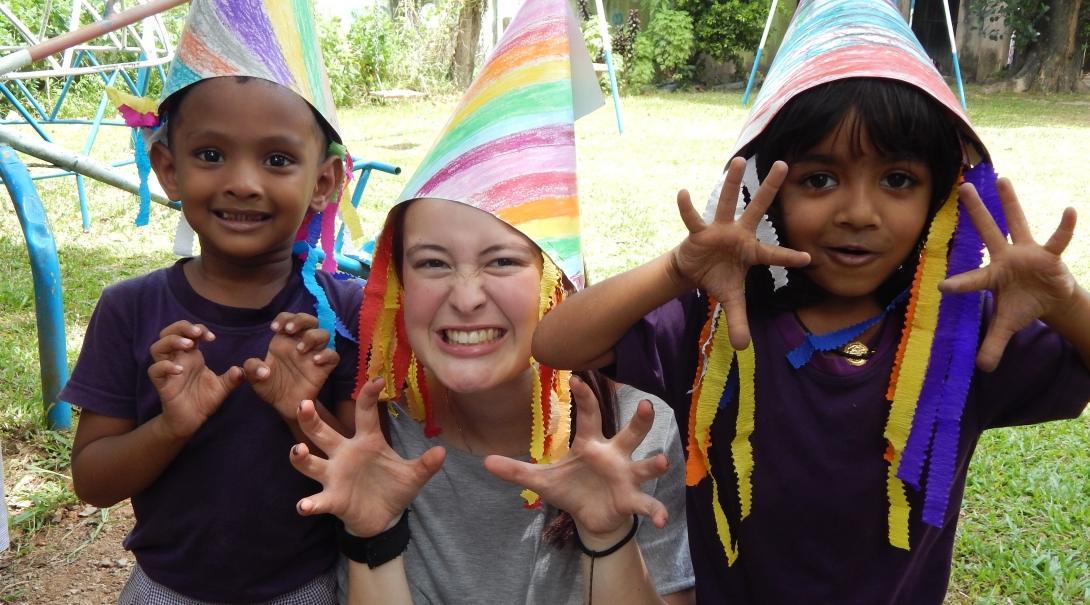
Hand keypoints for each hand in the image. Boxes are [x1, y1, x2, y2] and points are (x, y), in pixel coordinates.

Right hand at [147, 321, 242, 438]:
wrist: (192, 420)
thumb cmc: (204, 400)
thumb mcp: (223, 387)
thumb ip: (233, 378)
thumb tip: (242, 370)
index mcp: (191, 356)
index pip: (188, 332)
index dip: (199, 329)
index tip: (212, 337)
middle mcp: (178, 360)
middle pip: (167, 333)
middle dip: (181, 327)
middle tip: (197, 332)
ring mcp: (168, 371)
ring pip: (157, 348)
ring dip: (172, 341)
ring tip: (189, 345)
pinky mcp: (162, 385)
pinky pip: (155, 371)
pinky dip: (165, 366)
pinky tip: (180, 370)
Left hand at [245, 313, 339, 419]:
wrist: (283, 406)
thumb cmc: (270, 387)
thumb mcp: (254, 378)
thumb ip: (252, 368)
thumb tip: (264, 370)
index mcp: (284, 341)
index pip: (289, 318)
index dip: (284, 318)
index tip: (275, 328)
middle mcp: (300, 343)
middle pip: (310, 320)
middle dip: (301, 320)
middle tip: (290, 330)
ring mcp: (313, 355)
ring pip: (324, 334)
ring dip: (312, 337)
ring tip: (300, 349)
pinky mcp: (324, 368)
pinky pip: (333, 356)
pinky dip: (327, 354)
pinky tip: (315, 360)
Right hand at [290, 377, 446, 536]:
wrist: (383, 519)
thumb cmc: (393, 488)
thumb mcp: (412, 476)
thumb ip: (425, 465)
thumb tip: (442, 452)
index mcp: (367, 441)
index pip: (365, 414)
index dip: (368, 396)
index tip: (376, 380)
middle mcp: (344, 454)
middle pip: (322, 432)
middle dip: (311, 418)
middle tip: (304, 403)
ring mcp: (334, 476)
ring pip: (311, 462)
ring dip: (301, 457)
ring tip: (298, 450)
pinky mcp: (332, 499)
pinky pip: (317, 500)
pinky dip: (309, 504)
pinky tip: (304, 506)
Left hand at [483, 376, 667, 546]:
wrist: (592, 517)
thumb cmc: (572, 489)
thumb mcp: (543, 480)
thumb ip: (517, 471)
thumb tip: (485, 461)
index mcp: (591, 444)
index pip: (589, 415)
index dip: (584, 396)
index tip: (577, 376)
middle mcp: (613, 455)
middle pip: (630, 433)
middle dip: (640, 421)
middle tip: (646, 405)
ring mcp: (626, 476)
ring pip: (645, 465)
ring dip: (654, 463)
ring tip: (662, 461)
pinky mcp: (632, 499)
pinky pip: (646, 504)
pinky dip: (656, 511)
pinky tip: (661, 520)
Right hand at [673, 157, 809, 348]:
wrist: (693, 271)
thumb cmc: (718, 278)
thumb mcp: (730, 301)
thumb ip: (739, 321)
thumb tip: (744, 349)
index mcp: (752, 252)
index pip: (775, 255)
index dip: (790, 257)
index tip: (809, 259)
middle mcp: (739, 234)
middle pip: (758, 208)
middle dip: (771, 188)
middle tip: (785, 164)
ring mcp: (719, 230)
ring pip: (727, 201)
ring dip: (732, 182)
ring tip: (740, 160)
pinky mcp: (699, 232)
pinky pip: (693, 218)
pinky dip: (687, 207)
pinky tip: (682, 192)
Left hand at [939, 178, 1076, 370]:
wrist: (1050, 300)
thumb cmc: (1023, 306)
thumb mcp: (1007, 327)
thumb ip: (993, 345)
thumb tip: (982, 369)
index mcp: (992, 277)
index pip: (971, 280)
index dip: (958, 283)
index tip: (942, 285)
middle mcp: (1005, 258)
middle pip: (987, 231)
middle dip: (974, 212)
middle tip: (960, 188)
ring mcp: (1027, 252)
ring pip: (1017, 222)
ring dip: (1010, 202)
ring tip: (1001, 179)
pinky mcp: (1049, 255)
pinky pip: (1058, 239)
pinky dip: (1065, 227)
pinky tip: (1070, 210)